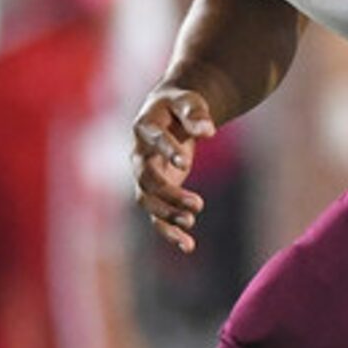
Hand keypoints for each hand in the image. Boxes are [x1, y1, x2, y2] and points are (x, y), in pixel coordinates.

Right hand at [131, 83, 216, 251]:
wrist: (169, 113)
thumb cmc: (180, 105)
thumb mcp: (189, 101)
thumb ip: (196, 113)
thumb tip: (208, 130)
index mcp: (144, 127)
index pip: (152, 140)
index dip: (166, 151)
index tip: (186, 163)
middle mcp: (139, 154)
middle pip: (146, 179)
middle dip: (168, 194)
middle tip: (197, 205)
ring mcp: (144, 175)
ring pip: (148, 201)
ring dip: (167, 215)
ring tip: (191, 225)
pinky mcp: (155, 190)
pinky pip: (157, 214)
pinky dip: (170, 231)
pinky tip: (188, 246)